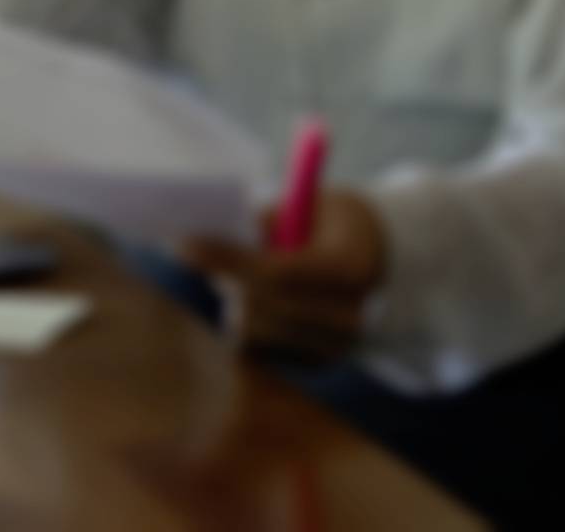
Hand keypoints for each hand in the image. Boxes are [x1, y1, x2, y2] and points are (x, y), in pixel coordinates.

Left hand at [176, 190, 388, 361]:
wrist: (381, 259)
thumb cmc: (332, 221)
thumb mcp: (308, 202)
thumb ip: (267, 219)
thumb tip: (210, 229)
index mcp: (350, 267)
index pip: (276, 272)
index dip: (225, 258)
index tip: (183, 242)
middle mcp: (349, 316)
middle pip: (259, 305)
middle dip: (221, 275)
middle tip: (191, 248)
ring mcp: (336, 347)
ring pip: (252, 331)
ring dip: (232, 299)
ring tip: (236, 273)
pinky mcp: (318, 364)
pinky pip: (259, 349)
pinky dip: (245, 322)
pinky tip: (253, 298)